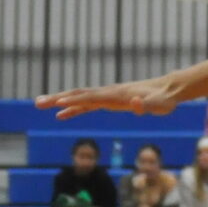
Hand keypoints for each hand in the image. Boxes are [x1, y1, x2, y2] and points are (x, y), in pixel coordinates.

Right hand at [37, 71, 190, 119]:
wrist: (169, 90)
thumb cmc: (164, 100)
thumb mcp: (159, 106)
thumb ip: (146, 105)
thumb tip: (135, 102)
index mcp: (116, 95)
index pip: (91, 98)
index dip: (74, 100)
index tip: (56, 103)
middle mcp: (109, 93)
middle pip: (79, 95)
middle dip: (58, 98)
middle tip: (38, 102)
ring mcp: (108, 96)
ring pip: (80, 98)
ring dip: (61, 101)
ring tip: (41, 104)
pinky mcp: (110, 101)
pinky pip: (87, 105)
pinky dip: (73, 109)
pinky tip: (61, 116)